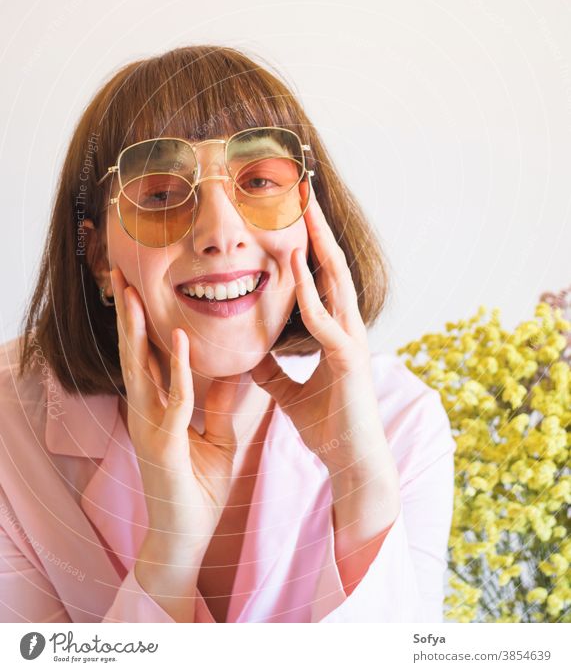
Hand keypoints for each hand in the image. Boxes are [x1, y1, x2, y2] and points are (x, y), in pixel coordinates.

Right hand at [111, 266, 242, 558]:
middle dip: (128, 313)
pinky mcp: (163, 444)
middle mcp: (146, 411)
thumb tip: (236, 366)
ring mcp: (149, 427)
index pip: (147, 355)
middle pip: (134, 352)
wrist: (187, 538)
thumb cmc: (197, 489)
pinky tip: (183, 341)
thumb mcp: (217, 437)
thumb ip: (220, 401)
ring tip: (134, 292)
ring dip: (139, 330)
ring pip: (141, 369)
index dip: (144, 320)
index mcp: (156, 407)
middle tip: (122, 272)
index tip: (142, 284)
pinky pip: (174, 400)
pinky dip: (180, 370)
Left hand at [250, 193, 398, 499]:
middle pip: (333, 266)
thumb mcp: (289, 392)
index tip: (295, 214)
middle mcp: (347, 327)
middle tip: (304, 190)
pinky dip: (310, 290)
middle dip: (318, 228)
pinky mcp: (347, 358)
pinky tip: (296, 265)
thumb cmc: (328, 425)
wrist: (350, 461)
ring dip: (319, 243)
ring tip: (306, 209)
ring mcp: (351, 339)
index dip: (310, 245)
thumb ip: (274, 371)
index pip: (322, 278)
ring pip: (336, 281)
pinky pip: (324, 319)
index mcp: (336, 331)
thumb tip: (253, 357)